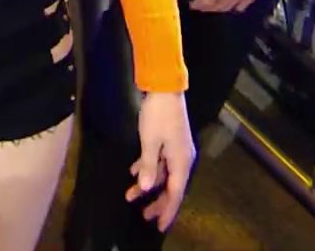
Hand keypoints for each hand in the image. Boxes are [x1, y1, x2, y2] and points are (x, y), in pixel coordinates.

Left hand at [127, 91, 193, 227]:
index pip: (175, 192)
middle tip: (143, 216)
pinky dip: (148, 168)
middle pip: (171, 187)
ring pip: (163, 174)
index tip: (159, 225)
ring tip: (131, 196)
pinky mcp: (169, 141)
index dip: (167, 210)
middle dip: (157, 202)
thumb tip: (147, 188)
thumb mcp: (150, 141)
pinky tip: (134, 172)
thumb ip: (149, 166)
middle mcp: (182, 158)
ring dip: (148, 185)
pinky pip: (159, 162)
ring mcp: (176, 149)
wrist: (165, 88)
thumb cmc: (158, 115)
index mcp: (181, 161)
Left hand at [181, 0, 281, 13]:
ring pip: (230, 8)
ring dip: (218, 8)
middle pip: (218, 6)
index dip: (197, 3)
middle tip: (198, 5)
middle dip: (206, 7)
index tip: (189, 4)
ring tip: (211, 4)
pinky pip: (242, 6)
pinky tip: (229, 2)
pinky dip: (233, 7)